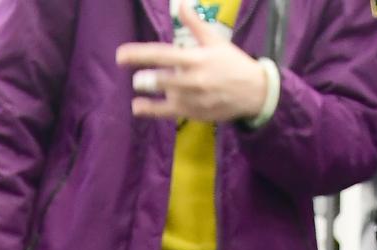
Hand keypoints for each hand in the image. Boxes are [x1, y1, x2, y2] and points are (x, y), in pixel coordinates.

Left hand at [117, 6, 269, 122]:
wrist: (255, 92)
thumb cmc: (232, 63)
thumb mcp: (215, 41)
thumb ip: (194, 24)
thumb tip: (181, 4)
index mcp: (197, 58)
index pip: (163, 54)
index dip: (140, 55)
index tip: (121, 55)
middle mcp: (194, 80)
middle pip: (162, 79)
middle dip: (145, 78)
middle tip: (135, 78)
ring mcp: (194, 99)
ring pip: (165, 96)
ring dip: (149, 93)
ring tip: (137, 89)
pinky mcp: (195, 113)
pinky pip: (169, 112)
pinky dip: (152, 110)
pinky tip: (138, 107)